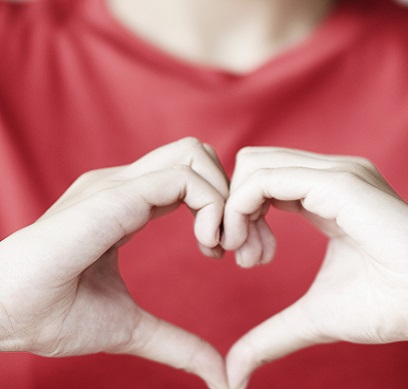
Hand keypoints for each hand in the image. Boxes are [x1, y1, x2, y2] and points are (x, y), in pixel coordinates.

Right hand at [0, 138, 232, 388]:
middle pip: (199, 154)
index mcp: (127, 205)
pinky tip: (208, 244)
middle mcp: (125, 186)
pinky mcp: (115, 195)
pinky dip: (213, 206)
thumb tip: (218, 375)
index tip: (234, 254)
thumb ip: (177, 343)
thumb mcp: (133, 328)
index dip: (224, 209)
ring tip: (222, 247)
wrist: (2, 315)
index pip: (191, 178)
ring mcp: (118, 185)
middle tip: (239, 246)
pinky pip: (184, 178)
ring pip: (196, 155)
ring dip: (226, 199)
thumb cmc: (51, 317)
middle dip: (234, 194)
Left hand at [221, 147, 407, 388]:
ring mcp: (337, 174)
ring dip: (233, 213)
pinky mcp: (340, 182)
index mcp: (326, 196)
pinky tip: (257, 251)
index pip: (262, 182)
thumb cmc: (391, 305)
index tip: (244, 261)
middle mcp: (330, 176)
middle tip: (242, 260)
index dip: (239, 217)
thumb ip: (273, 334)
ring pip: (253, 166)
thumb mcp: (315, 317)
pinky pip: (266, 178)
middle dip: (230, 211)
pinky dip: (242, 209)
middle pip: (251, 166)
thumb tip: (235, 371)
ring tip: (252, 259)